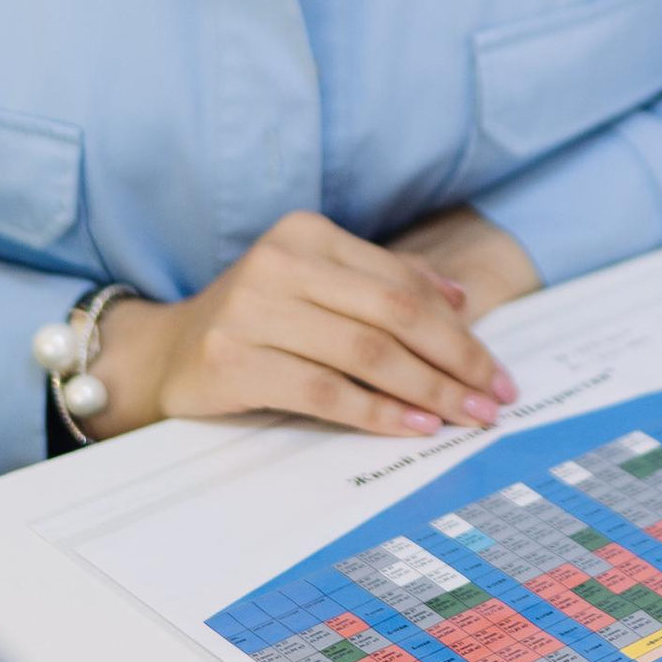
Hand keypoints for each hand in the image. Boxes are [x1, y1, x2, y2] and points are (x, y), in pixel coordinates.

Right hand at [86, 213, 520, 442]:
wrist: (165, 354)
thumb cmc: (258, 321)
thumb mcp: (317, 286)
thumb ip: (384, 283)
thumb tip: (462, 299)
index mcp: (308, 234)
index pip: (403, 285)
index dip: (460, 331)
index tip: (496, 371)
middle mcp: (280, 262)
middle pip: (393, 316)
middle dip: (455, 362)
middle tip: (493, 399)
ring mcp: (252, 310)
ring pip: (365, 353)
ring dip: (426, 391)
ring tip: (464, 418)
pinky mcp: (232, 360)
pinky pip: (323, 391)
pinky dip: (375, 412)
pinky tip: (411, 427)